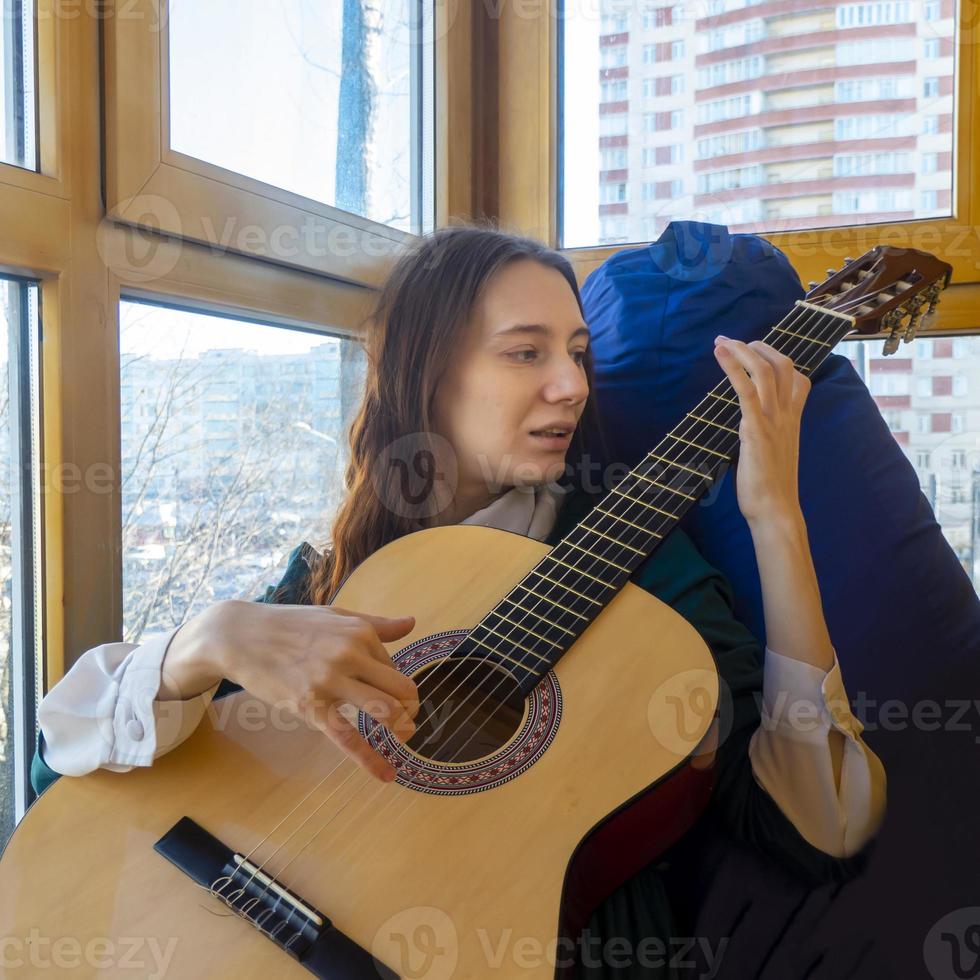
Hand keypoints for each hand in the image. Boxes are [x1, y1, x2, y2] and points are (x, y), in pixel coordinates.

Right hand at [161, 600, 419, 781]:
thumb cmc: (290, 625)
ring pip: (383, 710)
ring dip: (402, 728)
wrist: (240, 636)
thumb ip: (376, 624)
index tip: (393, 696)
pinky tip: (386, 774)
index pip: (393, 666)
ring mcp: (331, 681)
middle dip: (411, 708)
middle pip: (400, 688)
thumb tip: (412, 622)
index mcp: (360, 632)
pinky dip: (370, 759)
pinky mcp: (311, 706)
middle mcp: (350, 654)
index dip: (395, 685)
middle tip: (410, 720)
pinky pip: (347, 737)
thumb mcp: (336, 616)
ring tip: (405, 738)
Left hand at [712, 336, 810, 526]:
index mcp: (792, 422)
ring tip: (722, 341)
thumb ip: (767, 436)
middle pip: (783, 365)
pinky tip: (720, 354)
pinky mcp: (756, 429)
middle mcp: (787, 416)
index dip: (780, 361)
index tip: (758, 353)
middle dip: (759, 347)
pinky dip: (733, 367)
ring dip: (741, 350)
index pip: (799, 380)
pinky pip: (747, 389)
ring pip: (764, 371)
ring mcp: (773, 420)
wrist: (775, 510)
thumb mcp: (774, 455)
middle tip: (734, 342)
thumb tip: (751, 432)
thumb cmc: (770, 488)